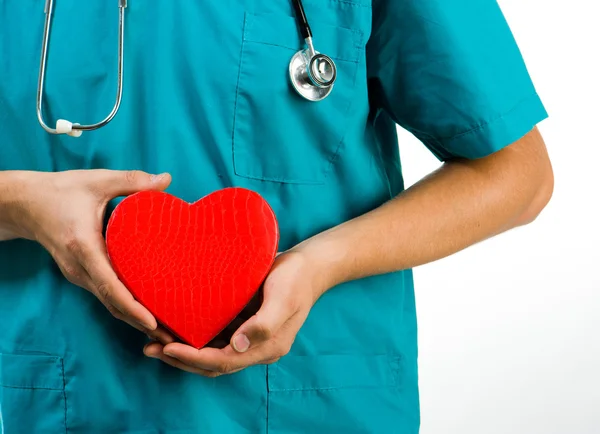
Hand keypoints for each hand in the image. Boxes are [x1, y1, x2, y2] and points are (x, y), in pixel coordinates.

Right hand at [10, 169, 174, 341]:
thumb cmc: (60, 192)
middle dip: (141, 322)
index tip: (153, 322)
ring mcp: (79, 275)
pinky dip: (126, 307)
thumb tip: (167, 180)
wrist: (26, 204)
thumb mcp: (96, 180)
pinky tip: (148, 311)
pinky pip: (106, 295)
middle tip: (172, 335)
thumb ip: (132, 181)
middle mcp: (80, 268)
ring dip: (135, 318)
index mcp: (83, 247)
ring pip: (110, 303)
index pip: (110, 285)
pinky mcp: (82, 275)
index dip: (132, 306)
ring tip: (165, 330)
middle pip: (113, 303)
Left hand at [143, 250, 326, 376]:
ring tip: (155, 341)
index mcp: (267, 347)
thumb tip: (238, 344)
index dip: (194, 358)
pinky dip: (195, 336)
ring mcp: (250, 337)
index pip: (224, 361)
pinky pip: (216, 337)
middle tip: (151, 348)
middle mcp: (256, 348)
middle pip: (213, 364)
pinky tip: (177, 326)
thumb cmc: (296, 278)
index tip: (168, 347)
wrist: (309, 266)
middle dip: (181, 359)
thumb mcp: (283, 297)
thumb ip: (264, 323)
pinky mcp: (244, 324)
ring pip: (212, 353)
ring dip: (184, 351)